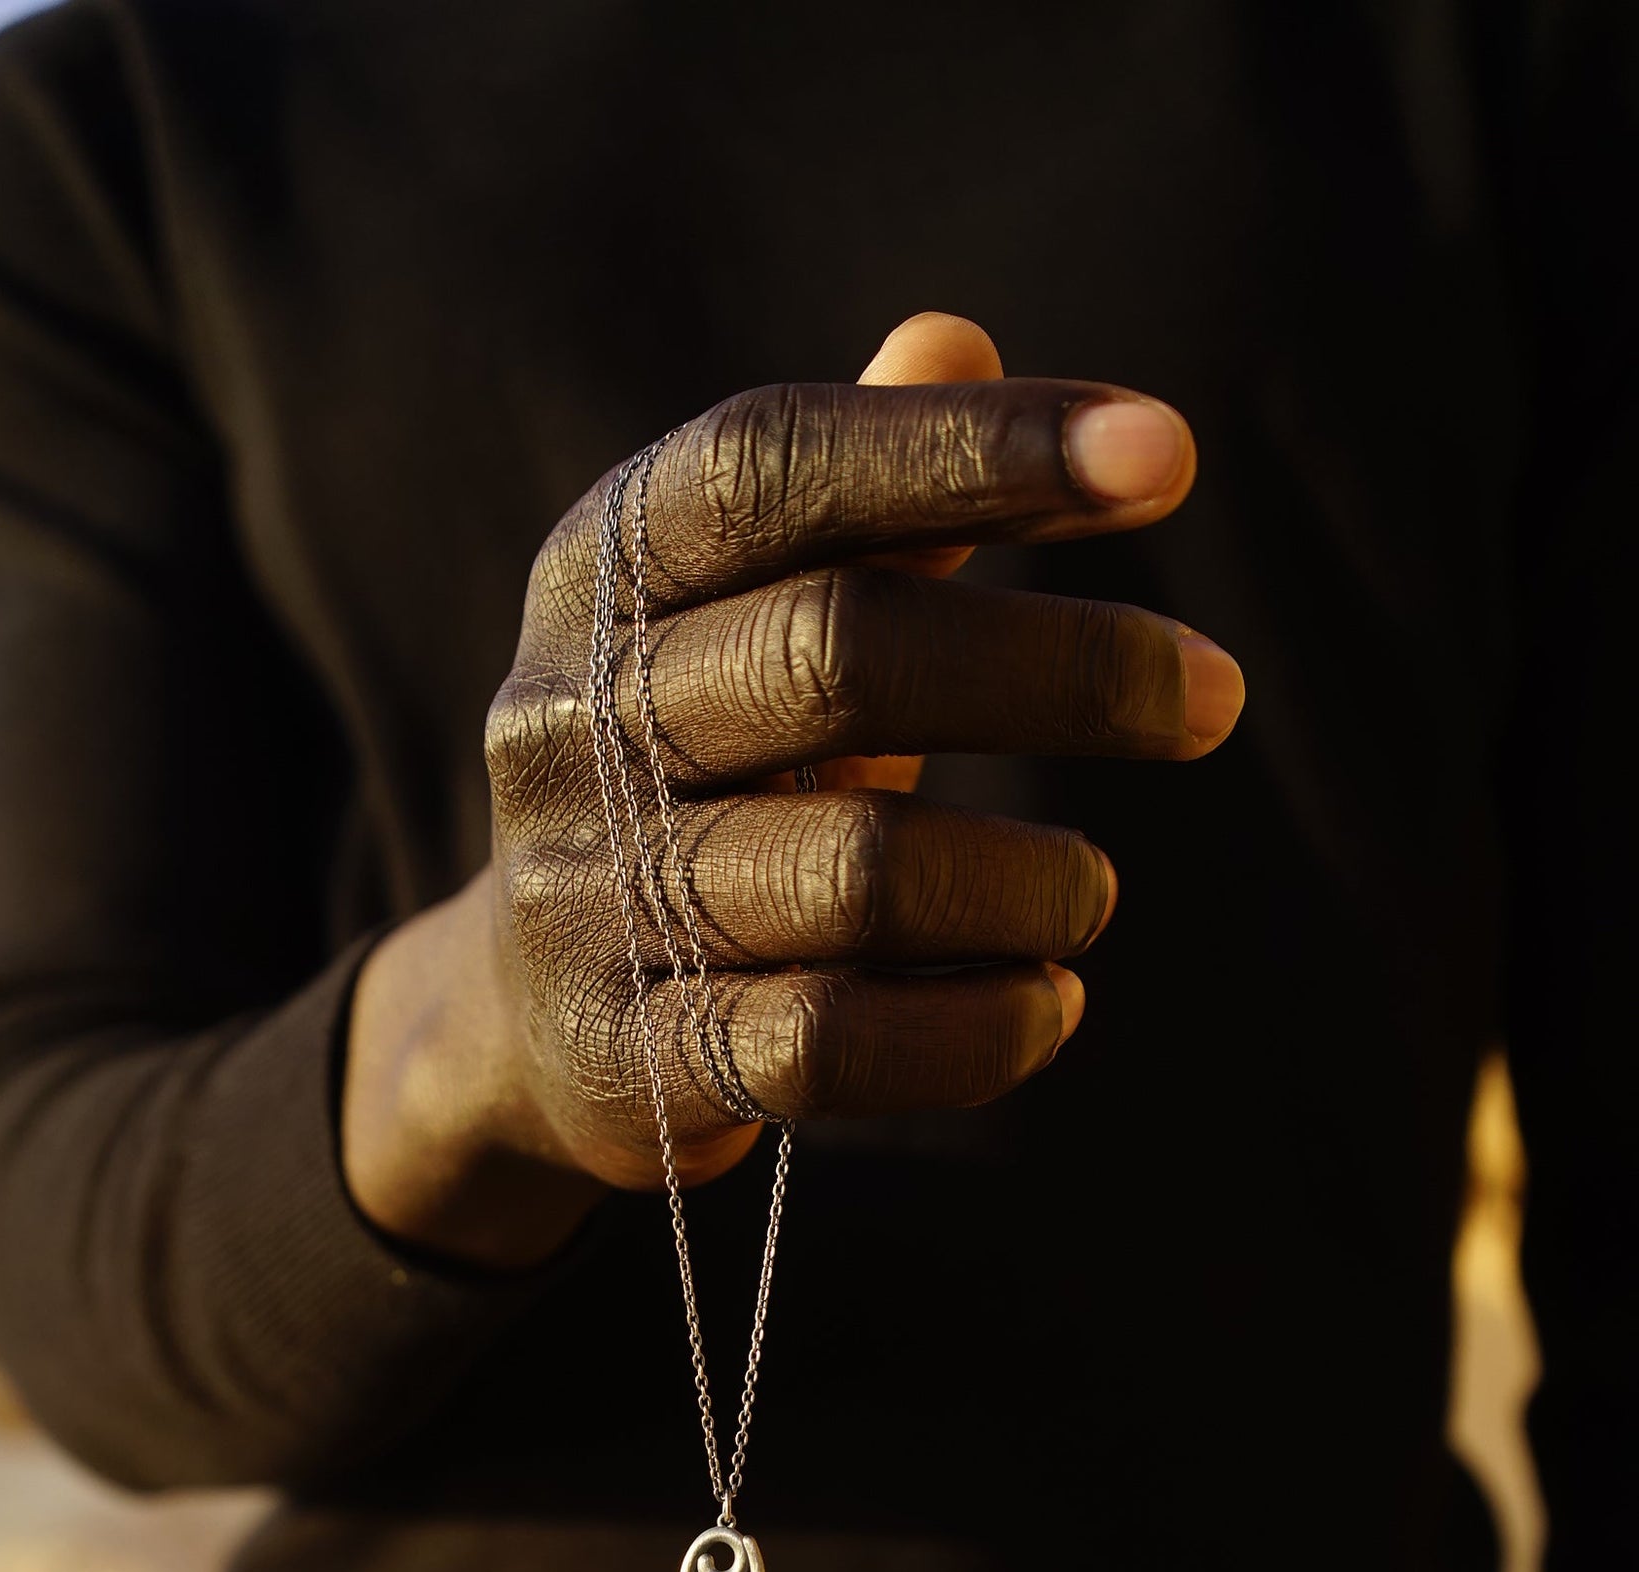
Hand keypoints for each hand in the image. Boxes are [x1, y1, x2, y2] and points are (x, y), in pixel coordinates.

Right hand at [343, 313, 1242, 1264]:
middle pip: (842, 656)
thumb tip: (953, 334)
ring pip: (858, 873)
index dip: (972, 450)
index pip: (781, 468)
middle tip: (1212, 698)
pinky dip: (974, 1030)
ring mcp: (588, 897)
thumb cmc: (702, 776)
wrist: (532, 1021)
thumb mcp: (753, 620)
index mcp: (604, 573)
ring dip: (1028, 884)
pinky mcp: (627, 1063)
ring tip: (1091, 895)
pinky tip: (1046, 1004)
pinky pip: (832, 1046)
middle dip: (1061, 668)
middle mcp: (572, 720)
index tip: (1167, 457)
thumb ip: (859, 499)